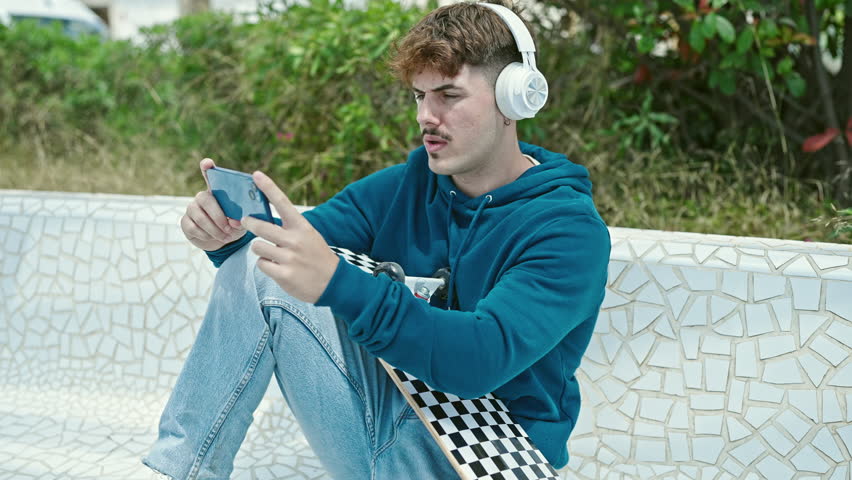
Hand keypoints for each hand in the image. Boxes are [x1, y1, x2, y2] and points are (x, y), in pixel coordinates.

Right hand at [180, 158, 246, 250]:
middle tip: (229, 229)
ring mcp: (192, 208)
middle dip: (218, 216)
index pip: (210, 175)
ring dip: (215, 230)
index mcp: (218, 193)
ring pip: (200, 217)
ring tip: (226, 237)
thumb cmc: (234, 226)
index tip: (207, 163)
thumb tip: (236, 221)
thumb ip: (240, 219)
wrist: (223, 241)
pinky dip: (206, 236)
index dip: (207, 168)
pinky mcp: (185, 222)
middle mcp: (202, 197)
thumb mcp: (241, 222)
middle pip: (205, 199)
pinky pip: (194, 228)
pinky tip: (213, 238)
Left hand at [242, 171, 339, 303]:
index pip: (282, 202)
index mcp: (302, 227)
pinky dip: (266, 265)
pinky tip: (277, 268)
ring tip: (272, 254)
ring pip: (257, 247)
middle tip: (247, 221)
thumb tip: (263, 218)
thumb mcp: (309, 236)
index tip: (256, 174)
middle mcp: (295, 240)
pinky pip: (261, 264)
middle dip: (250, 223)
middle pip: (260, 226)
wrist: (334, 283)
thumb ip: (289, 228)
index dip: (268, 187)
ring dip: (260, 250)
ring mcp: (289, 258)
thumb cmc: (317, 256)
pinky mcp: (284, 275)